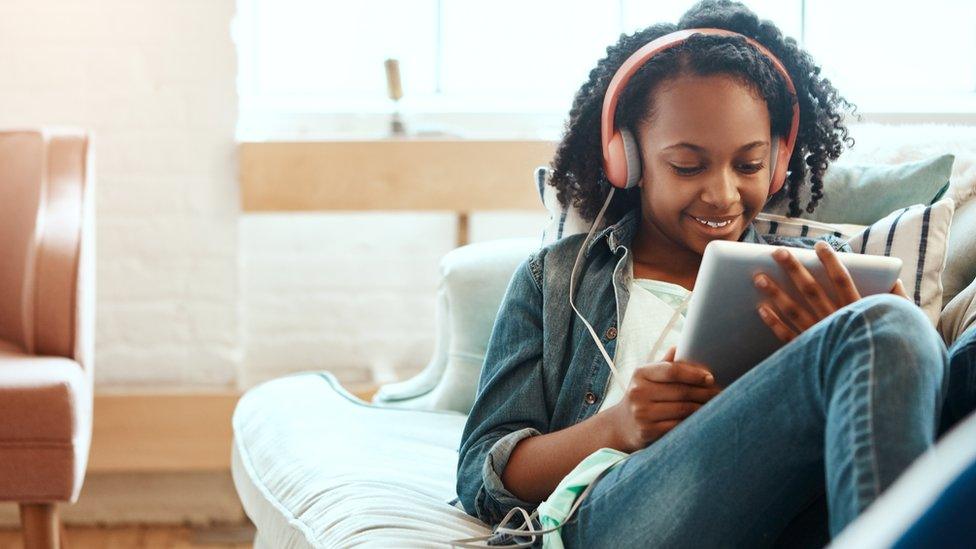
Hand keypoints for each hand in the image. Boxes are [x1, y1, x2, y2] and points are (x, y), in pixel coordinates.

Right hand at [607, 346, 720, 452]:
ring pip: (683, 409)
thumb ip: (664, 365)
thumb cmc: (641, 397)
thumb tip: (679, 347)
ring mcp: (642, 413)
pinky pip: (678, 426)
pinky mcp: (647, 432)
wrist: (621, 425)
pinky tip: (701, 419)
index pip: (672, 371)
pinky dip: (693, 422)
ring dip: (703, 408)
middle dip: (704, 392)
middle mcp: (638, 392)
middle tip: (720, 393)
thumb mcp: (647, 378)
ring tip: (716, 405)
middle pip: (681, 391)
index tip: (710, 378)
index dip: (694, 373)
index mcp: (640, 374)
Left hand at [754, 240, 911, 342]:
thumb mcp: (905, 325)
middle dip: (793, 269)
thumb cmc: (893, 353)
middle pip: (811, 290)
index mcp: (858, 312)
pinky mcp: (808, 354)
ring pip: (794, 311)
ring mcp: (819, 338)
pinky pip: (787, 337)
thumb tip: (895, 279)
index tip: (819, 245)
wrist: (877, 389)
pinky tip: (761, 309)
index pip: (842, 280)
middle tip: (777, 252)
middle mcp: (835, 322)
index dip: (830, 261)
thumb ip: (897, 301)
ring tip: (758, 278)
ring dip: (775, 293)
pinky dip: (774, 323)